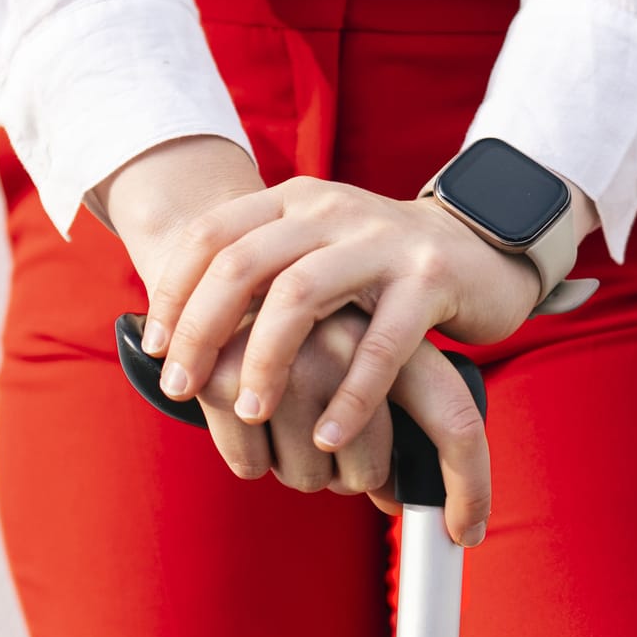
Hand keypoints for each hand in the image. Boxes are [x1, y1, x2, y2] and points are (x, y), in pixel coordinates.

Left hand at [94, 136, 493, 542]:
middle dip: (201, 332)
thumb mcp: (313, 252)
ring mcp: (381, 241)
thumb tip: (173, 335)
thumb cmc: (377, 270)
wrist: (481, 250)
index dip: (173, 292)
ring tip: (250, 413)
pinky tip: (327, 436)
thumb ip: (257, 276)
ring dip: (265, 361)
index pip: (211, 235)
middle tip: (181, 388)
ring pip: (300, 296)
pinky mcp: (429, 279)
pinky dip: (349, 396)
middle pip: (242, 264)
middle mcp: (331, 211)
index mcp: (294, 201)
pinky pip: (380, 344)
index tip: (154, 349)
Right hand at [175, 303, 493, 544]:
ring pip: (310, 475)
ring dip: (297, 469)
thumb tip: (403, 497)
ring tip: (284, 421)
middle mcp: (349, 337)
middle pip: (368, 470)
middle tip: (331, 447)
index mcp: (398, 326)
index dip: (468, 486)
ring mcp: (287, 353)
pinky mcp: (227, 370)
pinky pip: (253, 466)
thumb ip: (391, 404)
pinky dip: (252, 460)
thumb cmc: (304, 309)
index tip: (465, 533)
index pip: (456, 422)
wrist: (223, 236)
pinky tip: (249, 425)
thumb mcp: (362, 335)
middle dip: (351, 477)